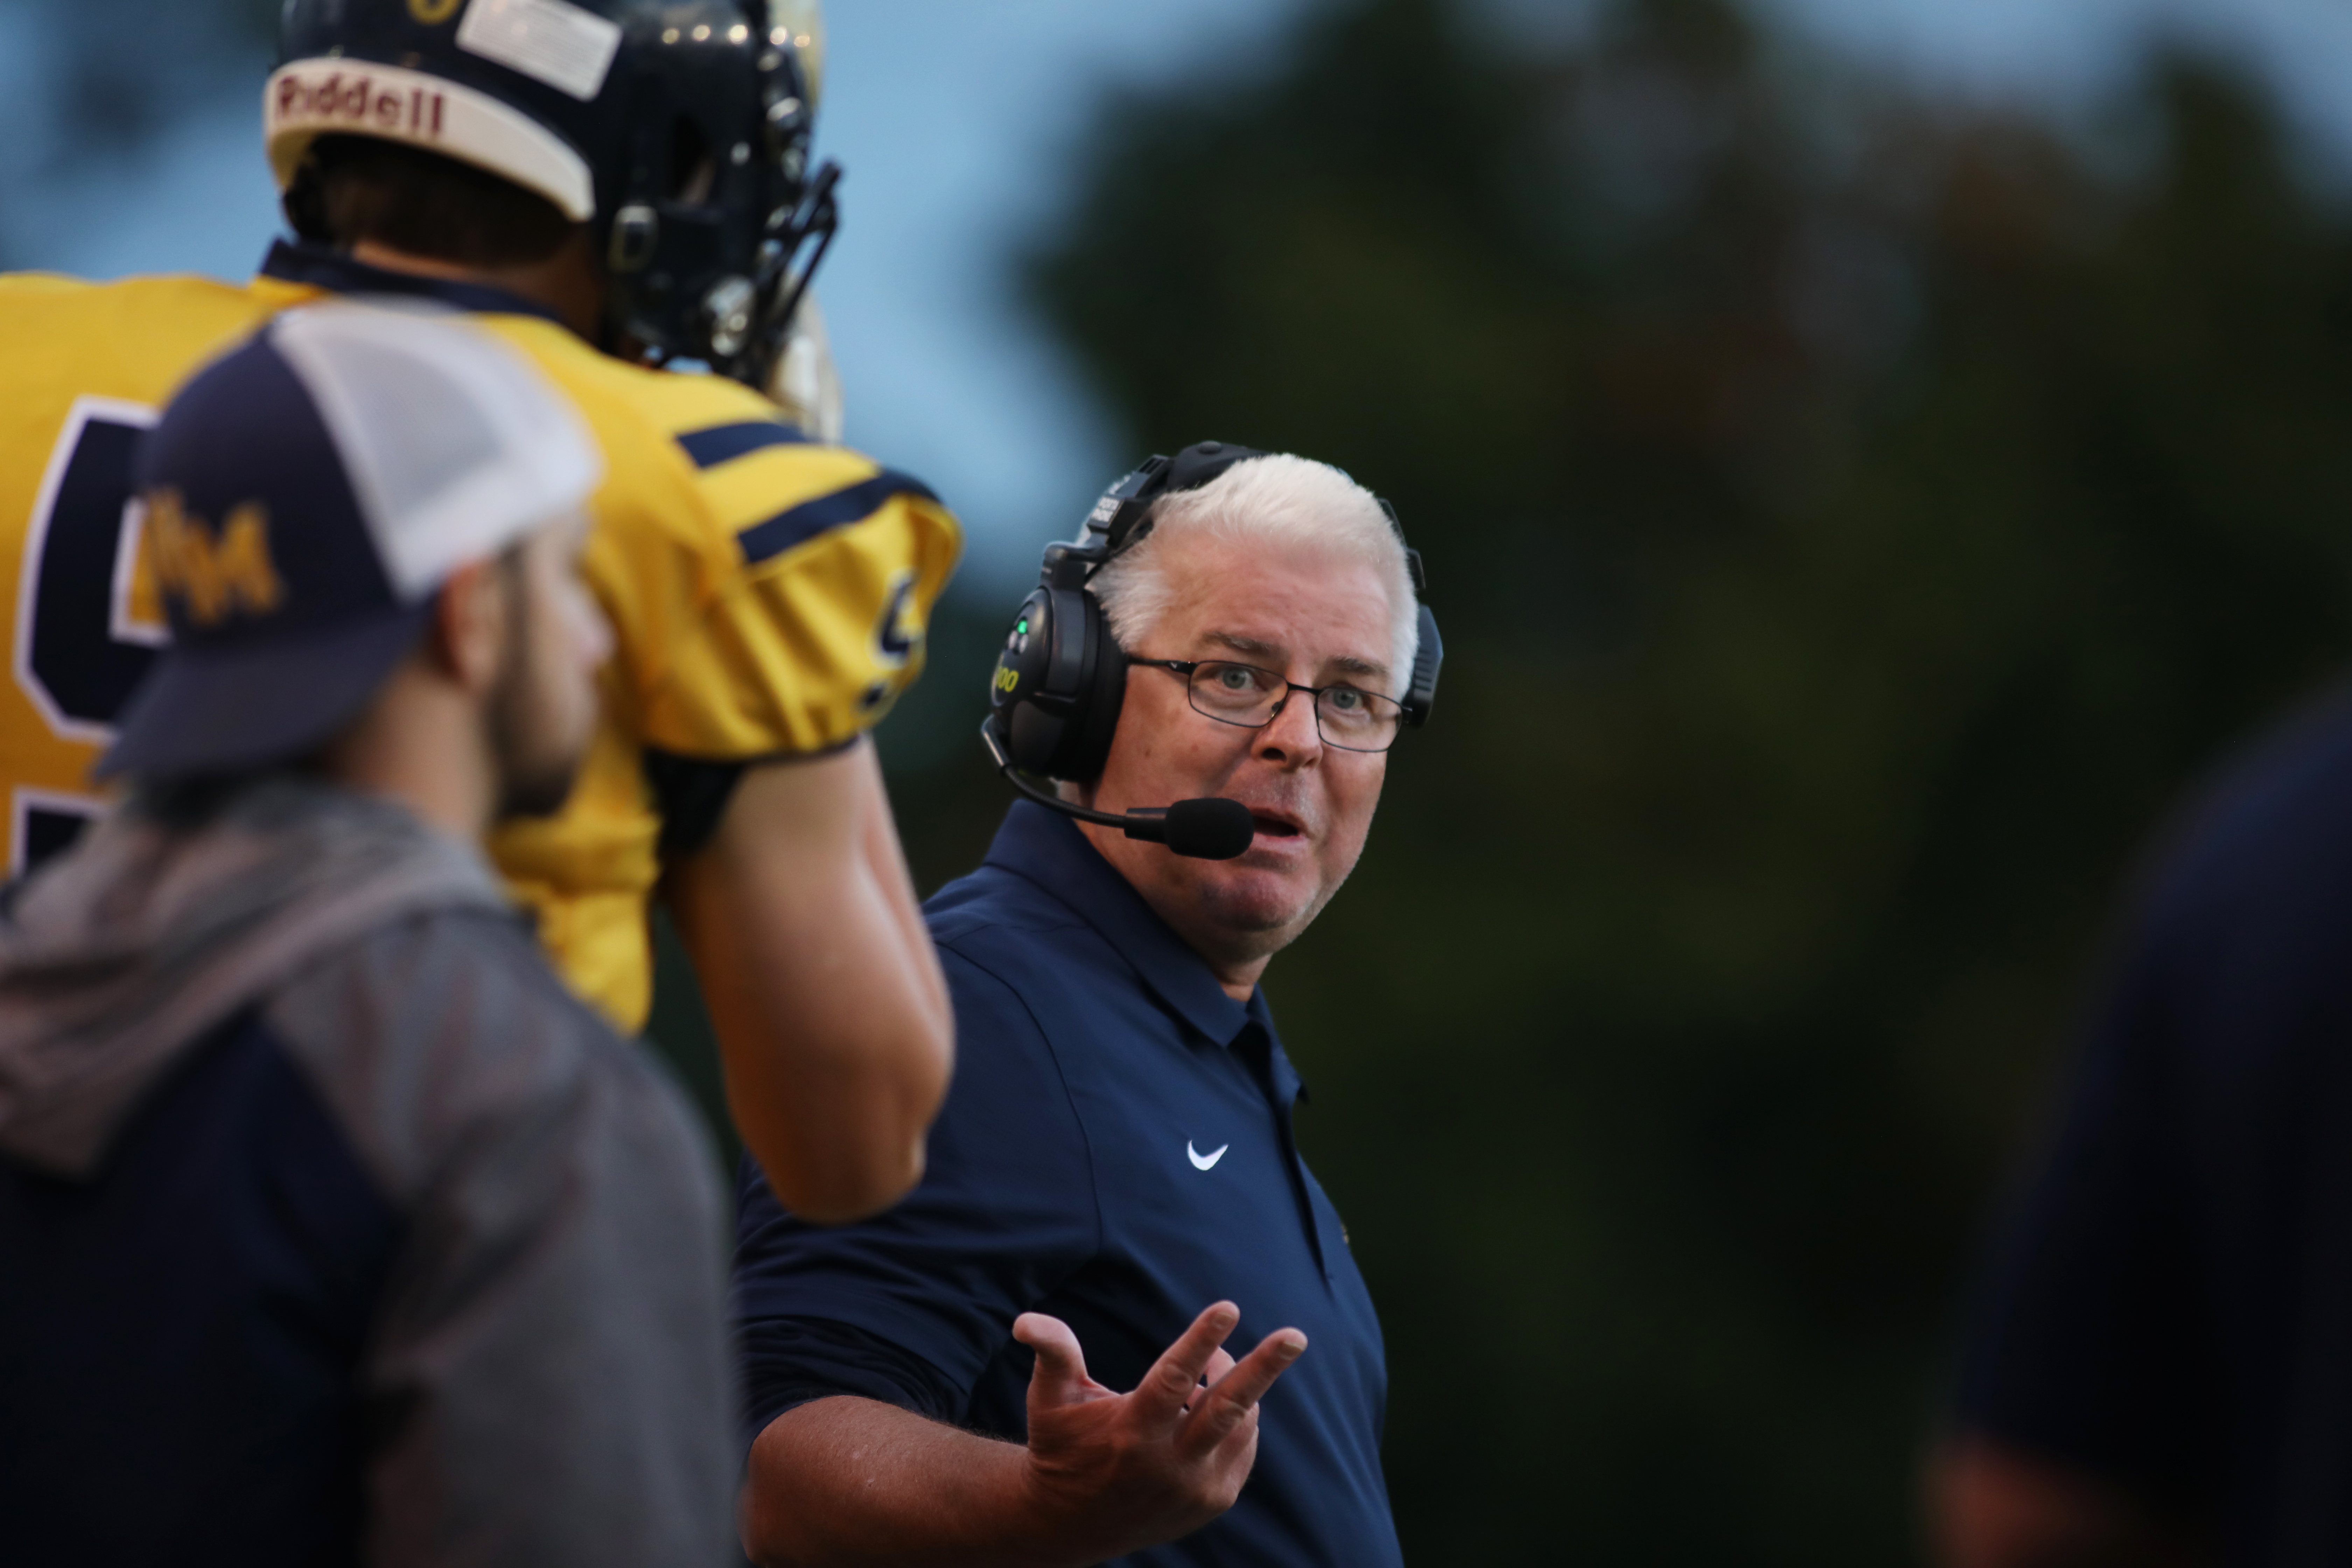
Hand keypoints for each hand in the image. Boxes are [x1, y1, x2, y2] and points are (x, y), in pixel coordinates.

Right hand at [1013, 1302, 1306, 1562]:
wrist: (1073, 1524)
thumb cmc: (1062, 1447)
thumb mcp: (1050, 1401)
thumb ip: (1053, 1355)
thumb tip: (1026, 1320)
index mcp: (1131, 1433)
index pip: (1174, 1380)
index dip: (1201, 1341)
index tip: (1228, 1307)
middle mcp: (1169, 1465)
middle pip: (1228, 1408)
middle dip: (1264, 1368)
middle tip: (1296, 1335)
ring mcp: (1197, 1487)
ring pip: (1238, 1424)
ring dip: (1237, 1385)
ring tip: (1216, 1365)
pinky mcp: (1214, 1500)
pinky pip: (1242, 1447)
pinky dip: (1237, 1419)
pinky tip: (1212, 1404)